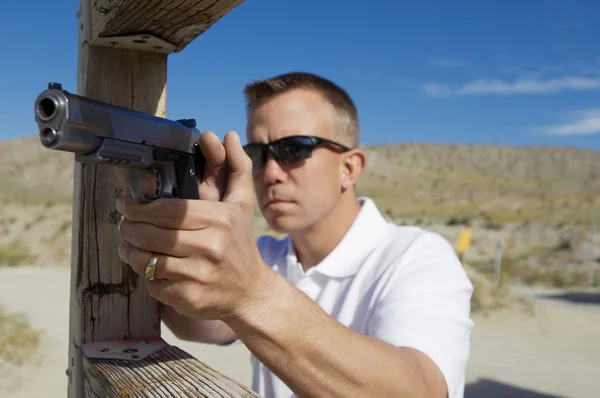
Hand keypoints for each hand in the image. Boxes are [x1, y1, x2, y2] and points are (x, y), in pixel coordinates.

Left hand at [115, 131, 269, 320]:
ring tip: (128, 244)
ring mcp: (198, 275)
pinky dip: (145, 274)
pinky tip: (148, 266)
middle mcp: (210, 247)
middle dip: (128, 226)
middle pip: (151, 234)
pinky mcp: (188, 298)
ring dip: (129, 251)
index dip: (138, 206)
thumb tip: (229, 135)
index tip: (125, 203)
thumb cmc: (240, 243)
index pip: (167, 210)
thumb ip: (236, 167)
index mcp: (219, 220)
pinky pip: (152, 283)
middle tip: (124, 222)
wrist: (250, 292)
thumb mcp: (242, 204)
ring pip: (146, 260)